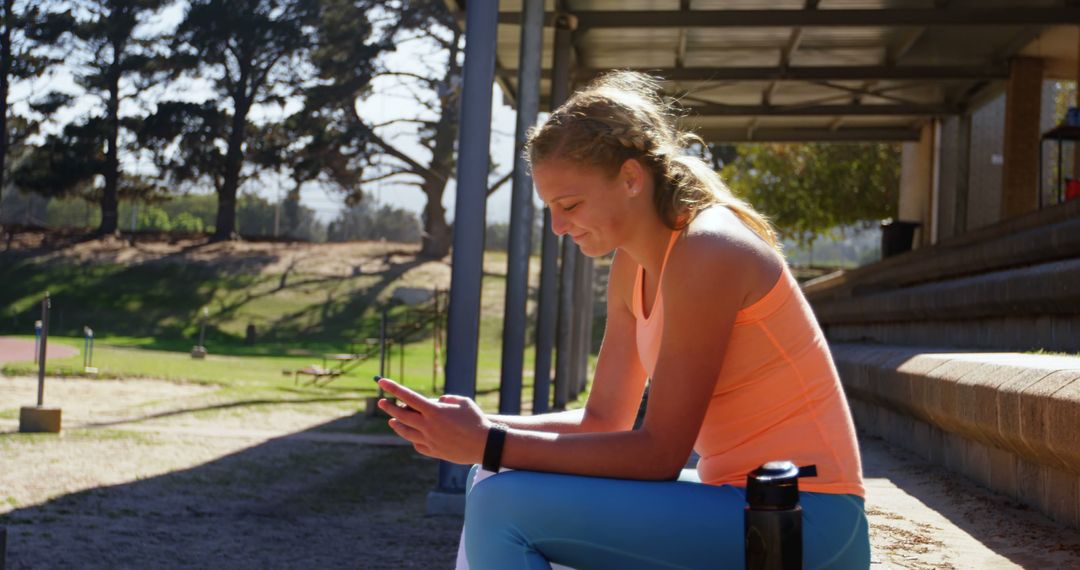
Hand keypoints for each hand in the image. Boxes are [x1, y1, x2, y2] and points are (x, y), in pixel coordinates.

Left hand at [376, 377, 490, 464]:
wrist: (484, 445)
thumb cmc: (476, 420)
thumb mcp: (463, 402)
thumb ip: (447, 399)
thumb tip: (437, 402)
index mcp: (434, 411)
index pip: (408, 397)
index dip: (393, 388)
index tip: (381, 382)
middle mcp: (428, 425)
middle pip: (401, 415)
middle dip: (389, 407)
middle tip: (381, 402)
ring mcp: (429, 440)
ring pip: (405, 432)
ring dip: (397, 424)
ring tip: (392, 420)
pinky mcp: (433, 451)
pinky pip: (417, 444)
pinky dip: (413, 438)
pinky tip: (411, 435)